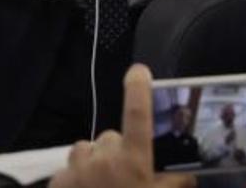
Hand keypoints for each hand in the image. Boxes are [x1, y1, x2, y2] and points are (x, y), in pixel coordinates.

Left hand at [50, 64, 192, 187]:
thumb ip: (173, 187)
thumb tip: (186, 177)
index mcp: (131, 163)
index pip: (137, 116)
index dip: (139, 90)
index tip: (139, 69)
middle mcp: (102, 158)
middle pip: (113, 138)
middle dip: (121, 151)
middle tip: (130, 179)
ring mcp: (77, 168)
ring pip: (89, 150)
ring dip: (97, 162)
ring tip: (106, 187)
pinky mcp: (59, 179)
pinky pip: (72, 166)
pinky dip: (80, 176)